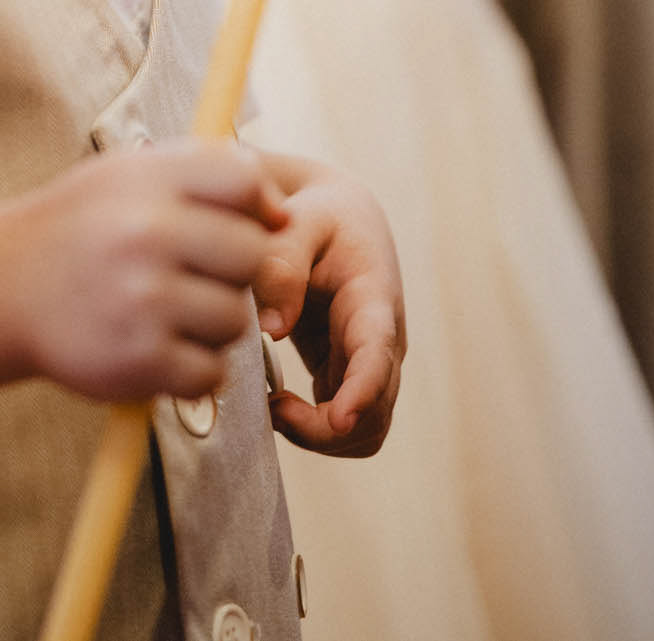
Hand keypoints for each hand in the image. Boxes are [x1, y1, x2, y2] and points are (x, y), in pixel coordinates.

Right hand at [10, 140, 287, 402]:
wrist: (2, 286)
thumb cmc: (81, 226)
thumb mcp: (129, 172)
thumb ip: (204, 173)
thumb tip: (281, 211)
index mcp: (149, 180)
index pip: (246, 180)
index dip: (257, 205)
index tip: (241, 223)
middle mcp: (147, 235)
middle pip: (253, 255)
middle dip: (239, 271)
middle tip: (201, 275)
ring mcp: (143, 300)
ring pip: (235, 319)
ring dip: (216, 324)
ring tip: (175, 313)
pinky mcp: (137, 360)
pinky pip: (210, 373)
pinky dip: (196, 369)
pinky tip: (164, 349)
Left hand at [250, 159, 404, 456]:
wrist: (338, 218)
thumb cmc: (318, 216)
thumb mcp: (300, 221)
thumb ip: (283, 263)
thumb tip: (271, 328)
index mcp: (373, 297)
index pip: (378, 351)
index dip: (363, 389)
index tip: (340, 419)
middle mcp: (383, 340)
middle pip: (375, 411)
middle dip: (327, 429)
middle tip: (272, 407)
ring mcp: (370, 362)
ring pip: (365, 430)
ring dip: (320, 436)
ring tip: (272, 407)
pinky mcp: (348, 373)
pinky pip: (343, 425)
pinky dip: (312, 429)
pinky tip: (275, 403)